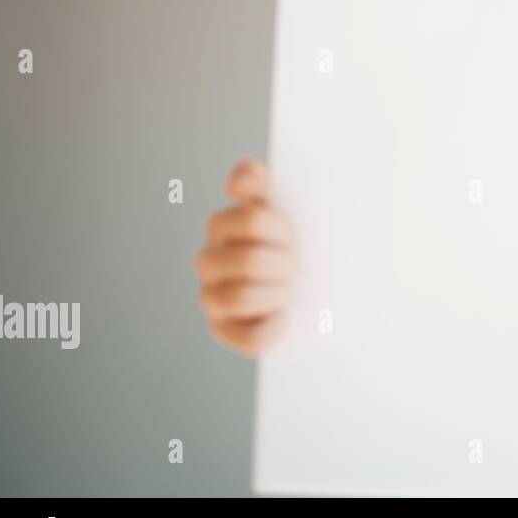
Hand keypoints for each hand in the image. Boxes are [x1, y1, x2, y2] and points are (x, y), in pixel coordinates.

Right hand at [194, 159, 296, 356]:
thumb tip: (239, 179)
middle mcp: (209, 260)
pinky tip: (285, 316)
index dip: (281, 229)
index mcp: (222, 225)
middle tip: (294, 264)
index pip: (252, 220)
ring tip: (287, 289)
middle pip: (250, 262)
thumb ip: (260, 183)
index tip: (292, 234)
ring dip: (277, 294)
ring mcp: (211, 297)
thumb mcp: (281, 205)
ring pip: (242, 299)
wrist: (309, 283)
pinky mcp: (223, 330)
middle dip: (283, 264)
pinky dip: (275, 327)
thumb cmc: (293, 239)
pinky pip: (252, 337)